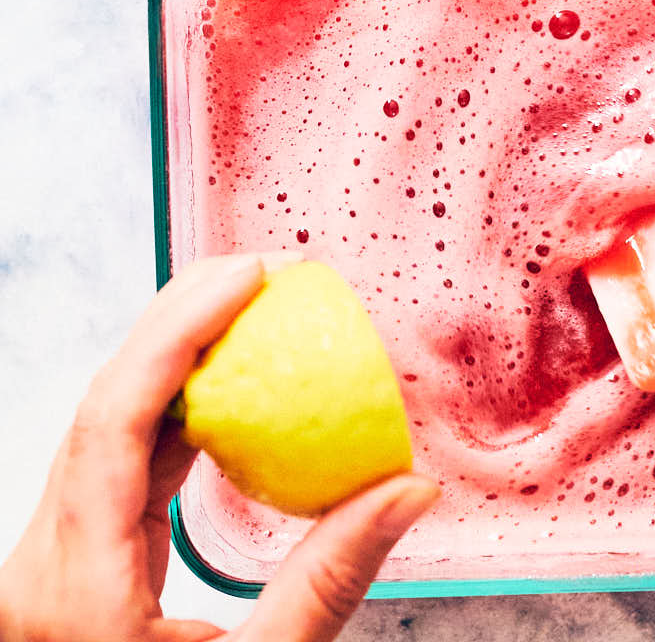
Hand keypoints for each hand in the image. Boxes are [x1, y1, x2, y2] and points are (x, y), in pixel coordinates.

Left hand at [0, 253, 438, 641]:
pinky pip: (122, 464)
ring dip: (176, 364)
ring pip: (106, 428)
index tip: (244, 280)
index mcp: (75, 582)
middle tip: (253, 273)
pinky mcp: (79, 563)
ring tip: (245, 314)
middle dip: (175, 324)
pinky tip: (226, 399)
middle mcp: (47, 558)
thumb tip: (407, 490)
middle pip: (101, 405)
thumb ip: (331, 581)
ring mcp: (56, 559)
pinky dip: (177, 417)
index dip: (177, 333)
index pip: (115, 419)